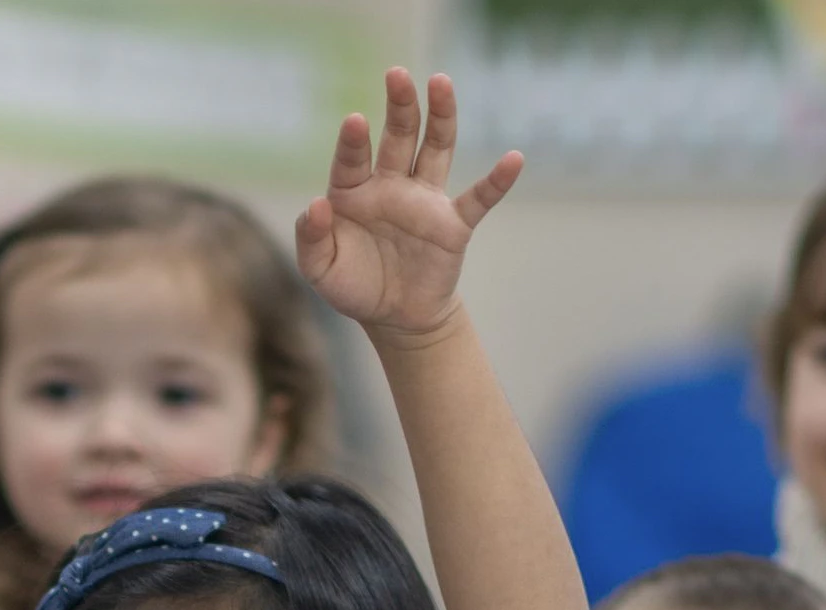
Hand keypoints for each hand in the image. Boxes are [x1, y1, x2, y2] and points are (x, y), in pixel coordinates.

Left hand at [296, 68, 521, 347]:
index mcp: (354, 192)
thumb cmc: (354, 286)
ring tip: (440, 82)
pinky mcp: (453, 224)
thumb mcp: (320, 269)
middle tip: (397, 75)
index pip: (353, 158)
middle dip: (400, 106)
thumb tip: (316, 204)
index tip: (356, 121)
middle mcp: (391, 185)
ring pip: (436, 150)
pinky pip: (478, 198)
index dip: (354, 141)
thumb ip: (311, 237)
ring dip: (440, 117)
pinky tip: (514, 159)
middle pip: (399, 137)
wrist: (395, 317)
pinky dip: (497, 180)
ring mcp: (425, 201)